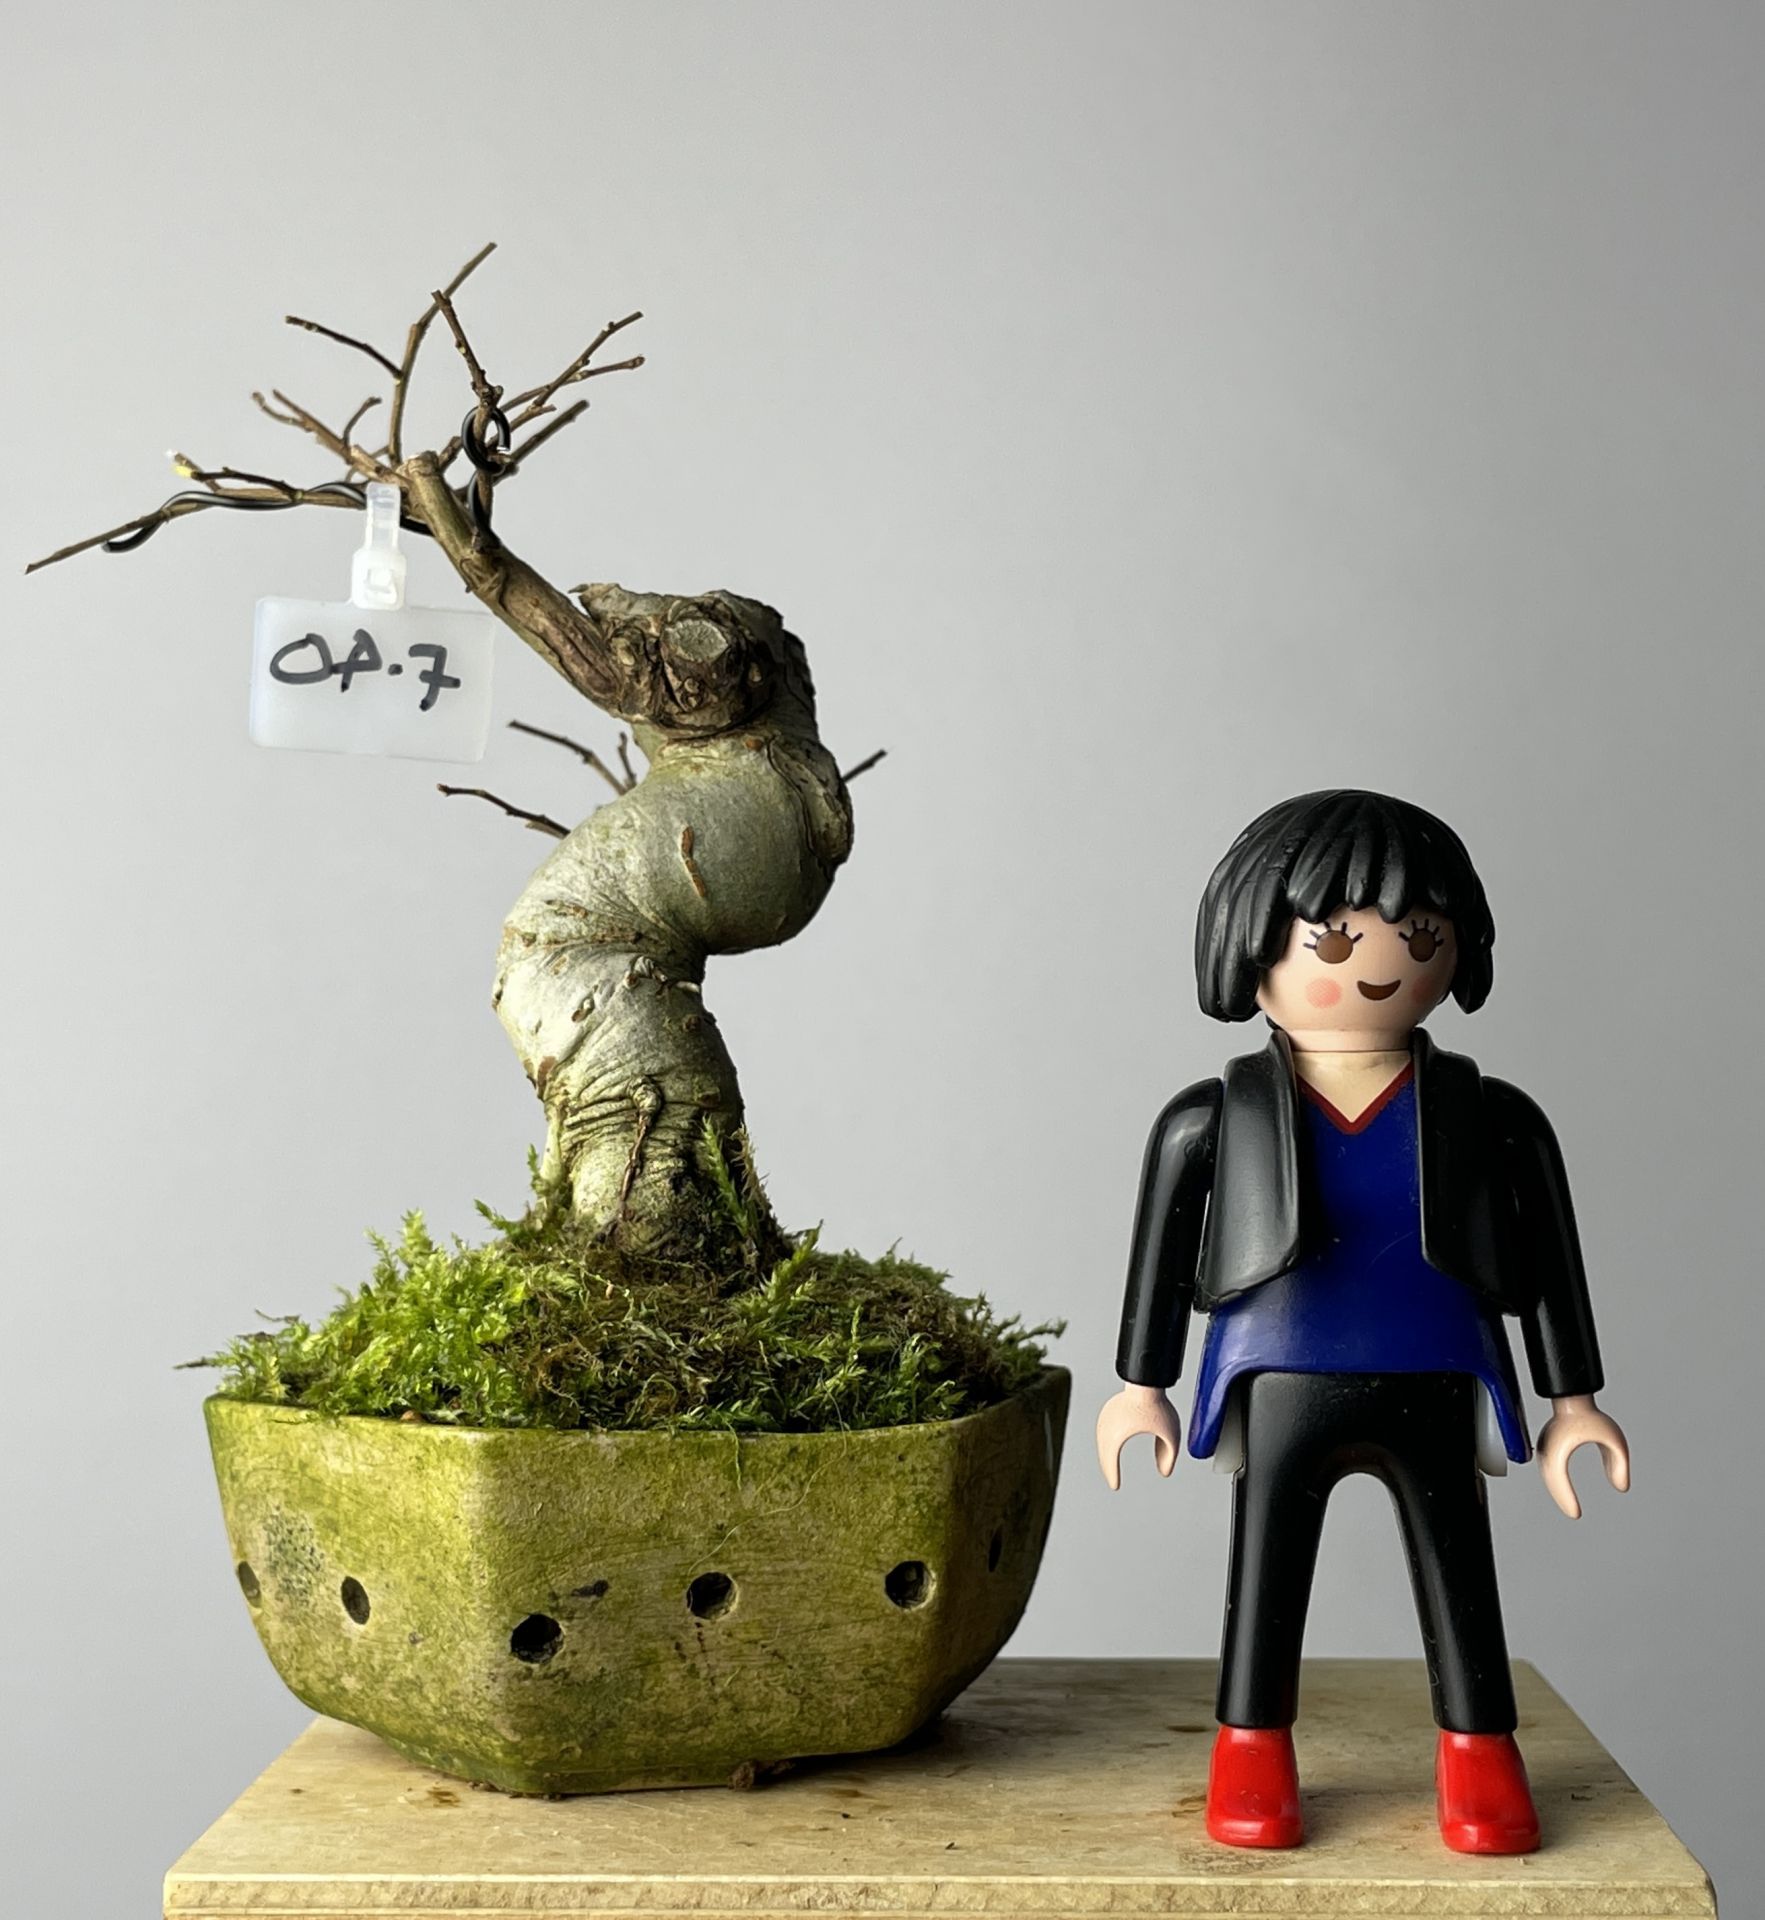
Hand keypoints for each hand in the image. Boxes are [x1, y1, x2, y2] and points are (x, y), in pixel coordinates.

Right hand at [1096, 1384, 1181, 1489]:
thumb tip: (1165, 1473)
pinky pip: (1104, 1431)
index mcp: (1117, 1434)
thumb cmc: (1157, 1403)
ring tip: (1111, 1468)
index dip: (1112, 1476)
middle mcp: (1106, 1425)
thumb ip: (1168, 1455)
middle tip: (1113, 1480)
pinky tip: (1110, 1448)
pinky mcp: (1108, 1410)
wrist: (1147, 1381)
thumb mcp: (1170, 1434)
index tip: (1115, 1486)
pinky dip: (1106, 1443)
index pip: (1110, 1461)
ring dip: (1106, 1455)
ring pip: (1102, 1442)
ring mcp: (1105, 1416)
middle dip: (1108, 1468)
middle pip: (1103, 1452)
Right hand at [1536, 1394, 1630, 1519]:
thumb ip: (1620, 1463)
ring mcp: (1543, 1446)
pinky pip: (1548, 1469)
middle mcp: (1546, 1446)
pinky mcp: (1545, 1445)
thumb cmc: (1590, 1414)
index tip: (1576, 1513)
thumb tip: (1622, 1487)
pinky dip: (1555, 1483)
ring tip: (1570, 1507)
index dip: (1565, 1497)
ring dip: (1557, 1491)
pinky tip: (1565, 1492)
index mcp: (1558, 1444)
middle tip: (1574, 1513)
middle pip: (1549, 1479)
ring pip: (1546, 1475)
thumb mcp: (1614, 1439)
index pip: (1557, 1477)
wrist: (1572, 1397)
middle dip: (1561, 1498)